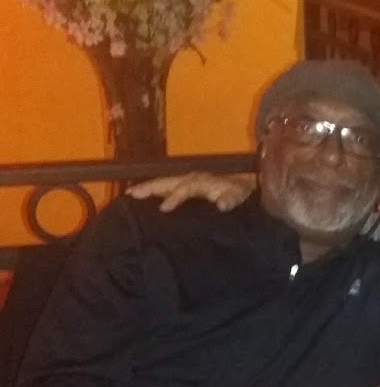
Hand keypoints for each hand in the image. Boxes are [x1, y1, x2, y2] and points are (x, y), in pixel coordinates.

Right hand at [126, 172, 256, 211]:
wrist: (243, 186)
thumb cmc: (238, 192)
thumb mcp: (238, 196)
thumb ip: (230, 200)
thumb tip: (222, 204)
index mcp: (201, 181)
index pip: (184, 189)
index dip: (174, 198)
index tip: (163, 209)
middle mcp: (191, 178)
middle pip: (167, 181)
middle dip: (150, 187)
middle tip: (132, 194)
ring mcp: (186, 181)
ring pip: (164, 182)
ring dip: (148, 187)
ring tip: (130, 194)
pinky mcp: (185, 186)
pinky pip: (167, 187)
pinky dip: (154, 190)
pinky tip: (143, 197)